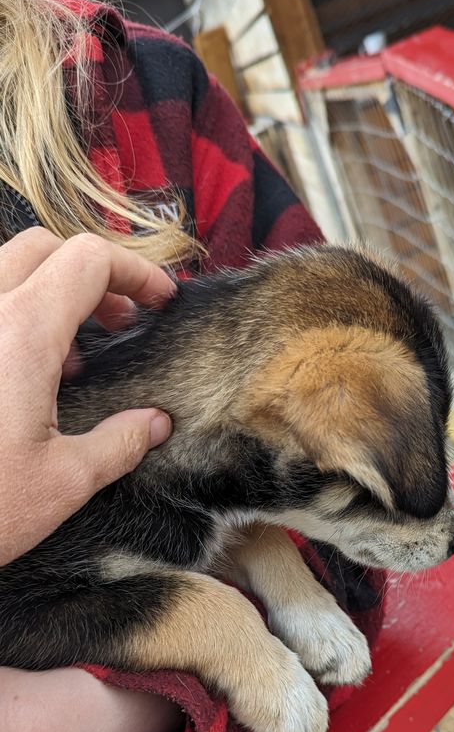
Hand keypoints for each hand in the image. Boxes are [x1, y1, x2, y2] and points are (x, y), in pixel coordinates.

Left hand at [0, 228, 175, 564]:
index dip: (135, 272)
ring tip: (72, 352)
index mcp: (21, 334)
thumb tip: (154, 425)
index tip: (159, 301)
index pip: (88, 261)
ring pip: (2, 270)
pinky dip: (10, 317)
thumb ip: (119, 443)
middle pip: (44, 249)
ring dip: (46, 291)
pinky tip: (21, 372)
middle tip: (120, 322)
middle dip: (93, 275)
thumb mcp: (64, 482)